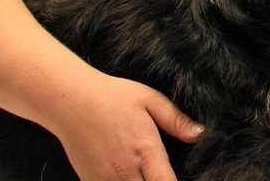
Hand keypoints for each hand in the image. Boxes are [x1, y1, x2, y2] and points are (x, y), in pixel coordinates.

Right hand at [49, 73, 203, 180]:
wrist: (69, 100)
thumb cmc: (112, 96)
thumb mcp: (150, 99)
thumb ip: (175, 120)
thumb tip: (200, 134)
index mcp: (145, 151)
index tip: (184, 178)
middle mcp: (125, 171)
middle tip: (162, 175)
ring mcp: (105, 180)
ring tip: (146, 174)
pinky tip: (130, 177)